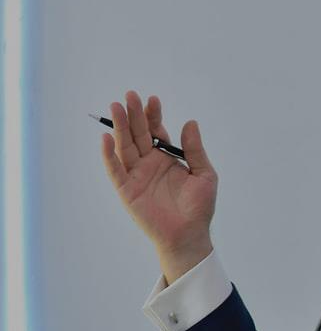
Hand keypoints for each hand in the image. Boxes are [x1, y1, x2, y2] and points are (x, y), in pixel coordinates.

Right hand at [101, 91, 217, 283]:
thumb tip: (190, 122)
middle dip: (133, 115)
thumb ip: (194, 150)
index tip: (153, 100)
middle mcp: (149, 163)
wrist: (189, 235)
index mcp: (166, 158)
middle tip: (130, 95)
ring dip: (119, 127)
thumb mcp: (204, 174)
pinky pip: (115, 170)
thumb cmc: (199, 207)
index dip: (153, 115)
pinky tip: (107, 138)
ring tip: (116, 107)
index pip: (156, 131)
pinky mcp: (126, 189)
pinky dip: (109, 155)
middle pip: (137, 134)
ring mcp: (136, 175)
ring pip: (125, 146)